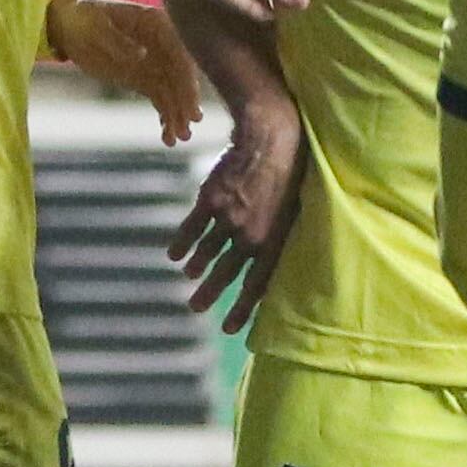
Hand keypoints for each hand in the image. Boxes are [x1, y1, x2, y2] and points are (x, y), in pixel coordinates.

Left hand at [47, 0, 203, 144]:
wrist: (70, 25)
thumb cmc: (83, 18)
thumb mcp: (96, 26)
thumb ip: (117, 41)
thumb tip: (141, 56)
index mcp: (158, 24)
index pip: (180, 53)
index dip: (187, 77)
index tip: (190, 101)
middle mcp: (164, 44)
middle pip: (180, 75)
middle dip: (186, 99)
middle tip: (190, 123)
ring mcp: (155, 63)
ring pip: (172, 92)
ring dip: (177, 114)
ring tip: (179, 138)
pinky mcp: (144, 78)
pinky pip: (160, 99)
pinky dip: (165, 117)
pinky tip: (168, 136)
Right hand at [170, 101, 306, 331]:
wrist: (270, 137)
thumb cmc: (289, 173)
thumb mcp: (292, 210)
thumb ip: (279, 238)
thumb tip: (269, 264)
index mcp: (275, 239)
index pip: (257, 284)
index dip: (243, 308)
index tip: (231, 329)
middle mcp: (250, 234)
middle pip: (225, 274)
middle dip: (210, 294)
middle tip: (196, 309)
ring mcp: (229, 218)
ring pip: (206, 253)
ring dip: (195, 269)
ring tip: (189, 278)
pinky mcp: (211, 201)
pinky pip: (191, 230)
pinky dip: (181, 243)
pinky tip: (174, 254)